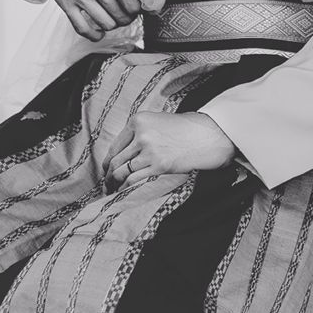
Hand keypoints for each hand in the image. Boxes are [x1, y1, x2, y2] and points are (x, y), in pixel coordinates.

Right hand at [24, 0, 140, 40]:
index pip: (132, 2)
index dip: (138, 8)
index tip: (138, 6)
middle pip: (121, 15)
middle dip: (128, 18)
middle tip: (128, 14)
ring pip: (105, 23)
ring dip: (113, 25)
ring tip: (115, 20)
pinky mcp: (65, 3)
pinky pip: (82, 27)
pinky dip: (93, 35)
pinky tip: (99, 33)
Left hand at [103, 111, 236, 188]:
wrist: (206, 135)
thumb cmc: (183, 129)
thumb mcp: (158, 121)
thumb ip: (140, 132)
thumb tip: (122, 154)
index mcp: (139, 121)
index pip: (115, 145)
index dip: (107, 161)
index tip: (106, 169)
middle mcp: (141, 135)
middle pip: (116, 160)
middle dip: (108, 175)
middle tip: (106, 183)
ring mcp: (149, 150)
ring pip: (121, 171)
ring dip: (114, 183)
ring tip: (112, 190)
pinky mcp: (158, 165)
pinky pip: (133, 180)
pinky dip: (124, 188)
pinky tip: (123, 192)